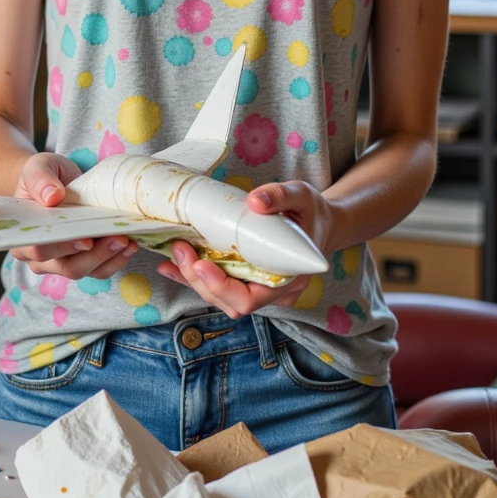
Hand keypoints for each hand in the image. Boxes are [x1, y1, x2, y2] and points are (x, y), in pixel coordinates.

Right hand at [9, 152, 137, 280]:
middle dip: (95, 255)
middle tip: (118, 239)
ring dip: (108, 258)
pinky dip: (116, 261)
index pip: (40, 249)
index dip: (62, 248)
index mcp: (23, 237)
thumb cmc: (43, 177)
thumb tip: (51, 197)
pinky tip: (130, 245)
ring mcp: (61, 263)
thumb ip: (39, 179)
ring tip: (127, 241)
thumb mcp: (37, 168)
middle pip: (66, 266)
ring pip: (85, 271)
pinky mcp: (82, 263)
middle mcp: (39, 257)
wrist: (56, 183)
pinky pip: (98, 271)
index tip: (86, 239)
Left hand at [156, 179, 331, 319]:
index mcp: (289, 278)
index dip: (221, 287)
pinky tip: (173, 264)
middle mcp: (274, 292)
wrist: (322, 224)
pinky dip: (195, 277)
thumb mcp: (302, 196)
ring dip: (193, 280)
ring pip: (221, 298)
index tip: (199, 264)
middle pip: (229, 302)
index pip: (250, 299)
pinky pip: (220, 287)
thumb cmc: (312, 213)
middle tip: (181, 250)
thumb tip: (254, 201)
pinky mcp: (248, 281)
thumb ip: (280, 196)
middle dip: (199, 280)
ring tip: (174, 254)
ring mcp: (260, 289)